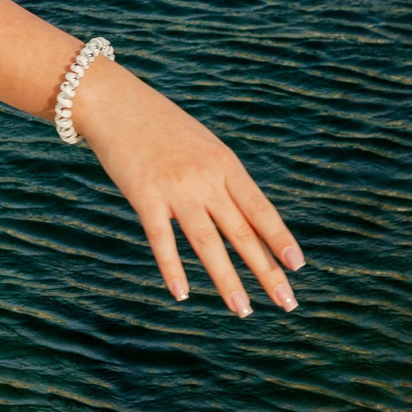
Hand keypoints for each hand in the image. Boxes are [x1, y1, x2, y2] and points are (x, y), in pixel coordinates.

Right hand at [72, 60, 303, 315]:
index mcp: (224, 163)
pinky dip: (172, 268)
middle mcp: (206, 178)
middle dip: (267, 271)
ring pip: (208, 243)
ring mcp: (175, 188)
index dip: (280, 238)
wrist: (114, 101)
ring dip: (227, 279)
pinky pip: (162, 239)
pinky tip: (181, 293)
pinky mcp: (144, 195)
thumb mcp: (201, 145)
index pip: (260, 208)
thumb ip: (219, 177)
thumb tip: (241, 215)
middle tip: (287, 302)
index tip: (297, 265)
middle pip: (242, 232)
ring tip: (243, 309)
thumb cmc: (158, 124)